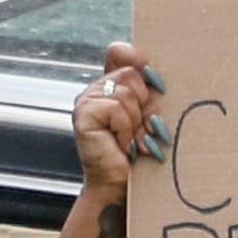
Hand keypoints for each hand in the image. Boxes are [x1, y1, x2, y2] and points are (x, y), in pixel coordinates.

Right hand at [70, 41, 164, 196]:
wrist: (120, 185)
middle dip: (144, 104)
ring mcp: (86, 100)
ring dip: (136, 121)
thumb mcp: (148, 114)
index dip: (139, 61)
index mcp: (111, 85)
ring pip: (126, 92)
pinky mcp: (83, 113)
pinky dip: (125, 128)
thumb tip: (152, 71)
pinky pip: (116, 108)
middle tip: (141, 129)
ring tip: (131, 140)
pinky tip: (120, 144)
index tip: (155, 83)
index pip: (120, 52)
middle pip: (131, 73)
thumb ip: (148, 90)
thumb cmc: (138, 152)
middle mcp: (96, 89)